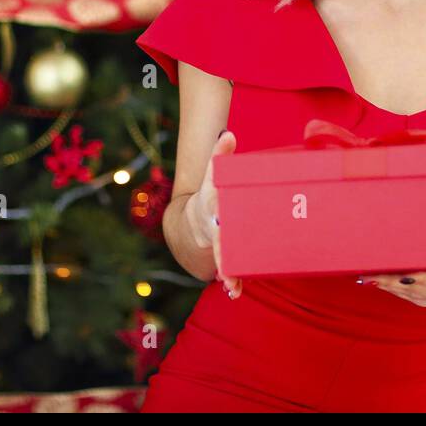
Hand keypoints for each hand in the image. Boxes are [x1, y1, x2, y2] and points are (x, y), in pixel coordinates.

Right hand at [187, 129, 242, 298]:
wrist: (189, 222)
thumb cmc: (211, 196)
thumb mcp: (214, 176)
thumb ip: (220, 154)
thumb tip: (228, 134)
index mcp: (209, 202)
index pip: (211, 199)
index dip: (215, 206)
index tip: (218, 214)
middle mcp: (209, 224)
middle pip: (217, 236)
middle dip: (222, 247)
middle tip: (227, 259)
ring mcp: (213, 243)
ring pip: (220, 257)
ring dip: (226, 271)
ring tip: (233, 285)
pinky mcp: (221, 257)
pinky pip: (226, 268)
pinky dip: (230, 280)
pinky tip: (236, 291)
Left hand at [358, 179, 425, 311]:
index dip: (411, 277)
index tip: (394, 272)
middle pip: (410, 288)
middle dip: (386, 279)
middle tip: (364, 267)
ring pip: (403, 293)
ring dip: (382, 284)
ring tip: (360, 271)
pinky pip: (404, 294)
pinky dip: (388, 287)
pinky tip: (372, 279)